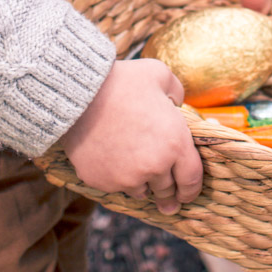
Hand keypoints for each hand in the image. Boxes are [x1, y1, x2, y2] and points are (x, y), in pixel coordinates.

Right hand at [57, 59, 202, 214]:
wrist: (79, 94)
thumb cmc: (123, 81)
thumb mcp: (160, 74)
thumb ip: (176, 93)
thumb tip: (175, 105)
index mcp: (175, 144)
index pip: (191, 180)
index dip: (191, 189)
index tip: (187, 193)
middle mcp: (153, 167)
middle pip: (166, 191)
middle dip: (168, 190)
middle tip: (167, 196)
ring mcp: (125, 178)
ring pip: (141, 191)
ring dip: (143, 183)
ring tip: (138, 172)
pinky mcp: (100, 181)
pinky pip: (114, 186)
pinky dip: (117, 178)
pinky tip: (113, 161)